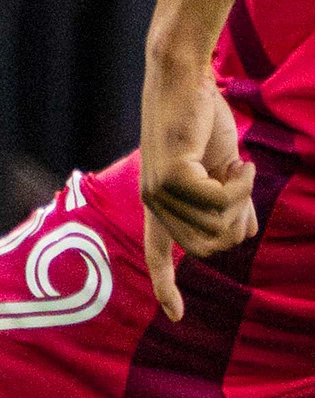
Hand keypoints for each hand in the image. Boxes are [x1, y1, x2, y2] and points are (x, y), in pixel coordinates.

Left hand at [138, 40, 257, 319]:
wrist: (188, 81)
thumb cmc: (204, 122)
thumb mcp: (222, 170)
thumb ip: (231, 202)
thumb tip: (242, 233)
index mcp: (162, 204)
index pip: (160, 253)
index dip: (167, 285)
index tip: (175, 316)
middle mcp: (153, 202)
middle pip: (215, 245)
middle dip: (240, 220)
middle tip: (240, 181)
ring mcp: (158, 190)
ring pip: (220, 224)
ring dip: (243, 197)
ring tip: (234, 165)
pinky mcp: (170, 176)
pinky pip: (221, 201)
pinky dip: (240, 183)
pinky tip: (237, 159)